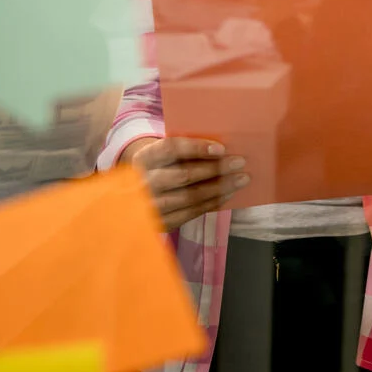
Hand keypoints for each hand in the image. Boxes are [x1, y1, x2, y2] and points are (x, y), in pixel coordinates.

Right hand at [123, 137, 248, 230]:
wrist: (130, 201)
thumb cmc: (158, 170)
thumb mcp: (161, 158)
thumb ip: (182, 153)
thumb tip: (222, 150)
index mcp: (144, 158)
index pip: (170, 148)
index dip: (196, 148)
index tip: (221, 148)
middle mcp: (142, 182)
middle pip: (183, 175)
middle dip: (215, 169)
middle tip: (240, 162)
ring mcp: (149, 206)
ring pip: (189, 197)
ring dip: (219, 188)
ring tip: (241, 180)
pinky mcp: (159, 223)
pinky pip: (190, 213)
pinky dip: (212, 203)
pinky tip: (227, 194)